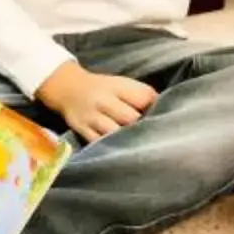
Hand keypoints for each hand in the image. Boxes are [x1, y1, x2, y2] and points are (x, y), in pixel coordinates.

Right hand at [36, 61, 155, 141]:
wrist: (68, 89)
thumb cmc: (103, 89)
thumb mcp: (121, 84)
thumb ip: (141, 94)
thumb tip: (165, 108)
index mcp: (118, 86)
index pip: (143, 97)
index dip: (154, 108)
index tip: (159, 115)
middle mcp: (104, 100)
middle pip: (130, 117)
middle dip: (141, 126)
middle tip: (148, 133)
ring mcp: (92, 117)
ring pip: (114, 132)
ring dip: (126, 139)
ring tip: (135, 144)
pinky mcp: (82, 130)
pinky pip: (98, 142)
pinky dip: (110, 147)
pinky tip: (120, 149)